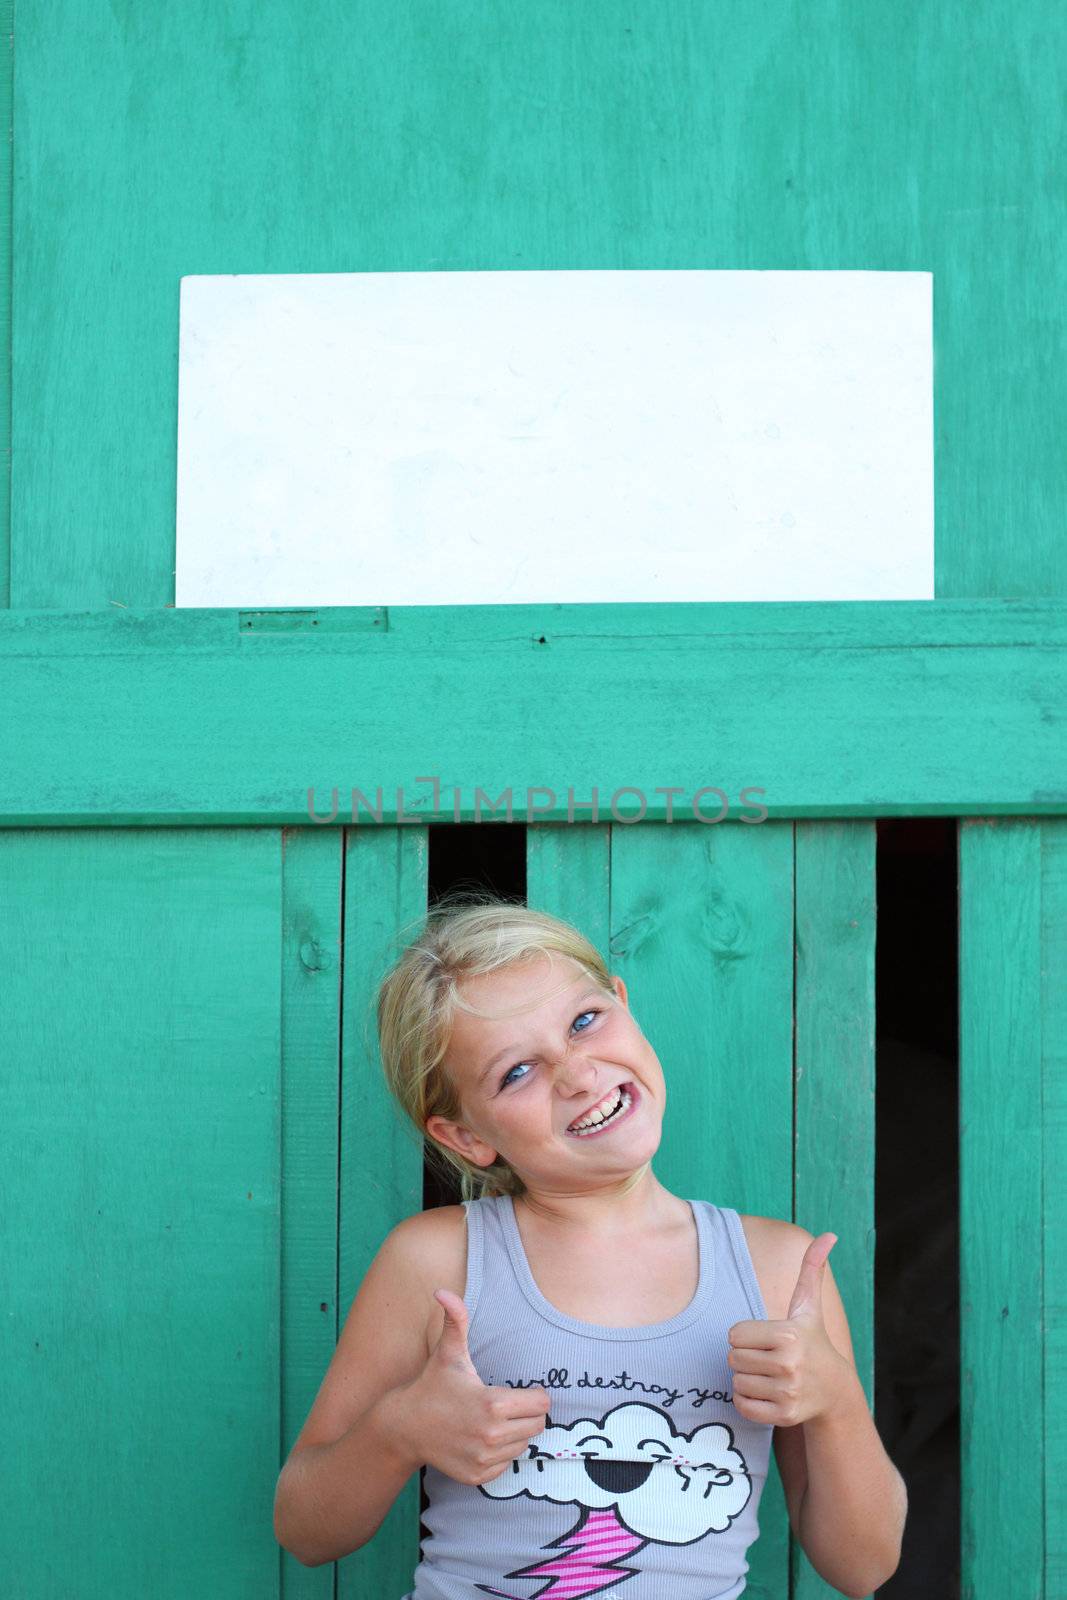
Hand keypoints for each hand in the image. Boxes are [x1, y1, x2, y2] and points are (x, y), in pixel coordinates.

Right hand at [392, 1288, 550, 1485]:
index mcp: (492, 1404)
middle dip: (527, 1414)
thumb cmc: (433, 1386)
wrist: (405, 1427)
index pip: (542, 1404)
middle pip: (537, 1426)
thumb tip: (442, 1291)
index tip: (517, 1390)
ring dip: (515, 1434)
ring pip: (523, 1446)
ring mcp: (484, 1460)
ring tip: (492, 1420)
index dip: (533, 1394)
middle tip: (506, 1405)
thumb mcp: (448, 1352)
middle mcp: (491, 1436)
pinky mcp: (478, 1477)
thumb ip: (455, 1319)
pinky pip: (507, 1465)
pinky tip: (482, 1439)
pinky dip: (501, 1454)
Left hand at [727, 1233, 853, 1426]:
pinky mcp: (783, 1415)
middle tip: (766, 1358)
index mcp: (788, 1334)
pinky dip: (747, 1401)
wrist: (834, 1391)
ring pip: (736, 1382)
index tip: (765, 1339)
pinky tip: (766, 1393)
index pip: (734, 1334)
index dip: (745, 1336)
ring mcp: (787, 1392)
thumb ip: (811, 1269)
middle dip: (745, 1357)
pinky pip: (742, 1405)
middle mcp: (789, 1364)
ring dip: (747, 1379)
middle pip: (733, 1358)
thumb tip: (828, 1235)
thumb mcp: (809, 1306)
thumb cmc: (812, 1341)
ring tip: (769, 1375)